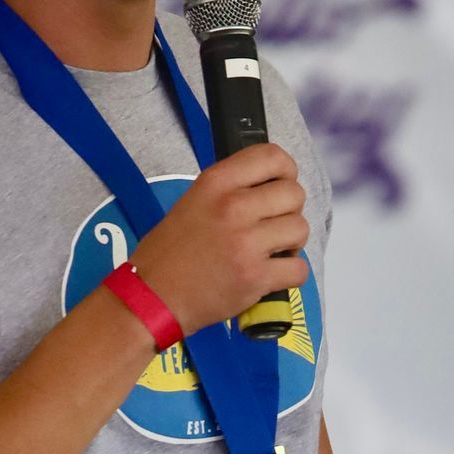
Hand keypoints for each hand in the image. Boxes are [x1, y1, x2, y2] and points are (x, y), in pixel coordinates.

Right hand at [132, 146, 308, 336]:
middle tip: (273, 227)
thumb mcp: (193, 201)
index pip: (272, 157)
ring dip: (292, 242)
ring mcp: (246, 243)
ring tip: (272, 251)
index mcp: (216, 183)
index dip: (287, 171)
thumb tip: (268, 186)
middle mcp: (233, 207)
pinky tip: (272, 275)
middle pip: (294, 194)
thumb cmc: (169, 252)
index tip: (281, 185)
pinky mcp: (255, 277)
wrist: (153, 297)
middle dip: (290, 211)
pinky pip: (298, 268)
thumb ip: (231, 189)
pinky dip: (290, 274)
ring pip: (300, 229)